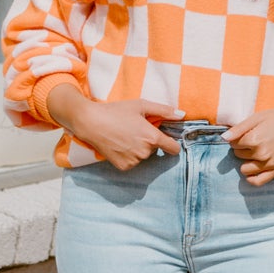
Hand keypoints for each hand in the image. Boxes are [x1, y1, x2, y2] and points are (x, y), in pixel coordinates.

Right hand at [47, 88, 181, 170]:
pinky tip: (119, 145)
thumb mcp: (141, 105)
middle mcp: (145, 152)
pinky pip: (133, 162)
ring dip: (139, 148)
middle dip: (149, 141)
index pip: (173, 148)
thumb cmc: (116, 111)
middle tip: (135, 129)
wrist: (91, 122)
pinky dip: (129, 155)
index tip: (168, 140)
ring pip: (144, 156)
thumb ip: (164, 110)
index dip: (172, 143)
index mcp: (152, 138)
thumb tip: (182, 115)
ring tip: (125, 136)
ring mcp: (134, 161)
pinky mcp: (123, 167)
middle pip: (156, 150)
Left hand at [225, 90, 273, 185]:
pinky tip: (251, 171)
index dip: (237, 137)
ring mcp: (269, 164)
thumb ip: (239, 128)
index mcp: (254, 139)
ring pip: (245, 169)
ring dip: (245, 161)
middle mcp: (261, 154)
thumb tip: (223, 138)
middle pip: (238, 155)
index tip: (244, 133)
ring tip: (253, 152)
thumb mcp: (258, 117)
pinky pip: (258, 181)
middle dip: (242, 148)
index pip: (233, 144)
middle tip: (252, 139)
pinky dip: (251, 179)